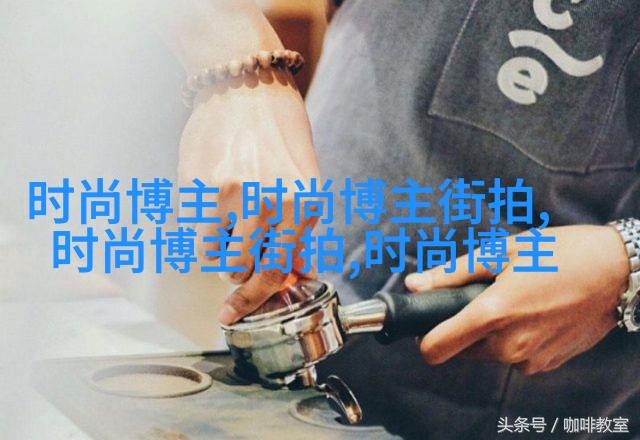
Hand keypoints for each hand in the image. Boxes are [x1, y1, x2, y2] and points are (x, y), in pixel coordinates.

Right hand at [178, 71, 319, 324]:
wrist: (246, 85)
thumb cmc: (279, 134)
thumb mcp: (305, 181)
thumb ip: (298, 233)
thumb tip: (293, 275)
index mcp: (304, 205)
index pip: (276, 272)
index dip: (256, 299)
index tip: (235, 314)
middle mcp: (272, 204)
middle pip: (241, 271)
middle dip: (236, 270)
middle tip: (236, 248)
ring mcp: (235, 197)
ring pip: (215, 256)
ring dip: (219, 248)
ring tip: (227, 216)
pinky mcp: (201, 188)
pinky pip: (195, 234)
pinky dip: (201, 230)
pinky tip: (212, 202)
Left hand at [404, 225, 629, 374]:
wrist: (617, 271)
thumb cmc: (559, 254)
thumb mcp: (501, 251)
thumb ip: (452, 273)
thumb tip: (416, 285)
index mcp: (493, 315)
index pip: (436, 349)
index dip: (424, 338)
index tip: (427, 323)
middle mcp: (509, 346)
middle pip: (461, 349)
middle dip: (463, 327)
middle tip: (485, 295)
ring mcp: (530, 359)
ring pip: (487, 353)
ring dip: (490, 333)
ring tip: (515, 298)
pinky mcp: (546, 364)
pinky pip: (514, 356)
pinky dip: (514, 339)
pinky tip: (533, 312)